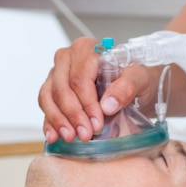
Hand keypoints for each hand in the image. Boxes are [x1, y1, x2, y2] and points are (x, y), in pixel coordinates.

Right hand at [38, 37, 152, 143]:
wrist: (132, 89)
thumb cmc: (134, 80)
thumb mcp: (140, 79)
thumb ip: (127, 87)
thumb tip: (108, 104)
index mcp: (85, 49)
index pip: (79, 78)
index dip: (86, 103)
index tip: (97, 122)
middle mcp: (66, 60)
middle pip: (61, 89)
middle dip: (73, 115)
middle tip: (85, 134)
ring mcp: (55, 77)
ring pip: (48, 99)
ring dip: (59, 121)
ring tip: (72, 137)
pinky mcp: (50, 93)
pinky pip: (45, 108)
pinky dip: (49, 124)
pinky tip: (55, 136)